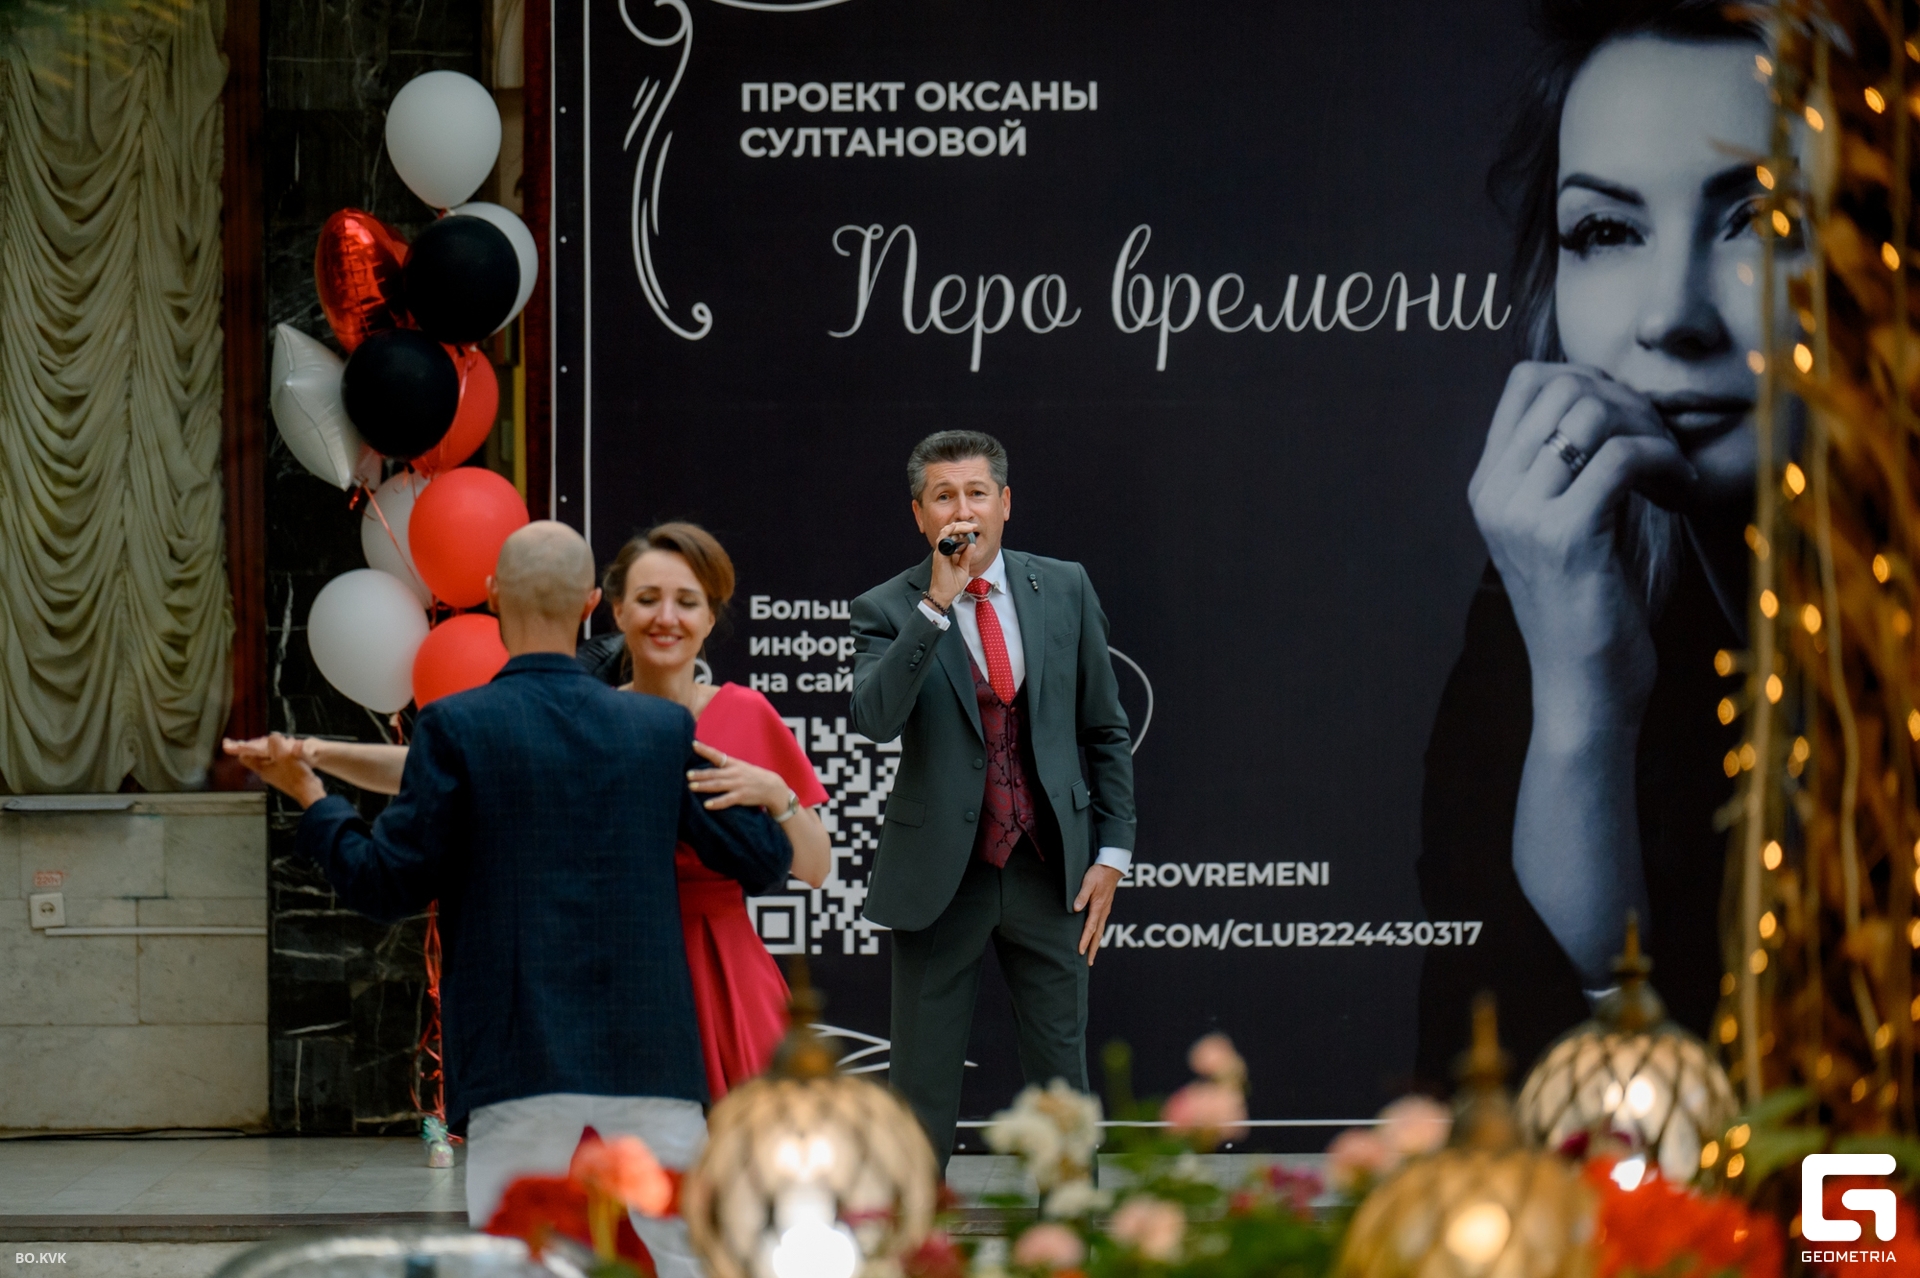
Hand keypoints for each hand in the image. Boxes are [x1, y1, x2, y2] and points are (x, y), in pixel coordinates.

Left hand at [222, 733, 325, 807]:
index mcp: (262, 768)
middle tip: (253, 739)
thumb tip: (272, 736)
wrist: (308, 790)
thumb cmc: (296, 775)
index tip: (232, 742)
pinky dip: (280, 754)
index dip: (240, 748)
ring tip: (273, 741)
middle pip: (255, 757)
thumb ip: (275, 743)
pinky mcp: (286, 775)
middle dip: (254, 747)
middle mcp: (266, 772)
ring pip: (267, 759)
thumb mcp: (284, 755)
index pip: (244, 757)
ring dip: (269, 750)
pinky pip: (279, 761)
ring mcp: (276, 774)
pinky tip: (288, 749)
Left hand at [688, 741, 790, 811]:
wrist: (772, 787)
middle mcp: (735, 773)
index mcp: (733, 764)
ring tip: (691, 787)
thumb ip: (725, 767)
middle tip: (687, 774)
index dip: (705, 750)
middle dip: (700, 773)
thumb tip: (705, 764)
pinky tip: (707, 804)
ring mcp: (738, 785)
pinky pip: (727, 800)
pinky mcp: (742, 796)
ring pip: (718, 785)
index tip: (693, 744)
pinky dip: (717, 802)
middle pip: (714, 772)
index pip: (717, 755)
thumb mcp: (740, 767)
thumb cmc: (752, 777)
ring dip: (704, 786)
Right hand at [925, 520, 982, 609]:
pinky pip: (942, 539)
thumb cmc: (952, 584)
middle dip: (961, 525)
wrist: (944, 594)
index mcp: (949, 552)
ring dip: (956, 527)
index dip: (963, 530)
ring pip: (945, 532)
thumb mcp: (963, 568)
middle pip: (949, 531)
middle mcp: (943, 550)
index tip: (974, 528)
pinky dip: (949, 532)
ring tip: (968, 526)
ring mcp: (940, 552)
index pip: (954, 536)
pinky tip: (956, 529)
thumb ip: (966, 556)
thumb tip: (972, 544)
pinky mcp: (939, 555)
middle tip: (973, 525)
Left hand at [1073, 864, 1121, 965]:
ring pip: (1100, 931)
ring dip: (1095, 944)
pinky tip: (1094, 937)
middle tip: (1089, 962)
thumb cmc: (1099, 873)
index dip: (1084, 940)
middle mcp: (1103, 911)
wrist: (1112, 867)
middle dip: (1093, 949)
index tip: (1080, 951)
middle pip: (1098, 935)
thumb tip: (1076, 909)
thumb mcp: (1088, 882)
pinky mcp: (1104, 907)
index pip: (1090, 928)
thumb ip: (1081, 895)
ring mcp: (1105, 910)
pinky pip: (1101, 925)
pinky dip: (1097, 934)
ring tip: (1091, 955)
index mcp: (1098, 907)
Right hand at [1468, 362, 1695, 730]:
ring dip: (1650, 430)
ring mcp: (1522, 514)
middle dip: (1628, 401)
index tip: (1629, 421)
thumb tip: (1615, 392)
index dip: (1588, 378)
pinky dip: (1664, 461)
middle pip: (1563, 385)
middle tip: (1661, 445)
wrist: (1583, 685)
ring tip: (1672, 470)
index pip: (1525, 380)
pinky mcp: (1563, 535)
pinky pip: (1623, 456)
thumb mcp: (1568, 521)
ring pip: (1593, 412)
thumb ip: (1572, 463)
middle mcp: (1493, 493)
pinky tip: (1680, 490)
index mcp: (1488, 485)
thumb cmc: (1591, 606)